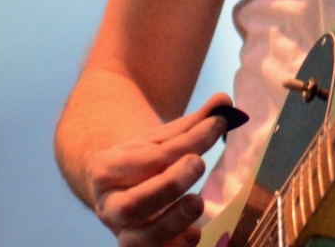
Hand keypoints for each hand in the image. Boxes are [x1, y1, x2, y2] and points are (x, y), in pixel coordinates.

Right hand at [87, 95, 232, 246]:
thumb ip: (193, 123)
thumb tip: (224, 102)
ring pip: (138, 238)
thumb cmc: (141, 161)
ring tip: (198, 203)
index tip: (218, 125)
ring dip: (172, 222)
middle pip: (134, 204)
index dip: (189, 142)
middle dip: (169, 186)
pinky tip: (195, 234)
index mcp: (109, 169)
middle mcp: (110, 205)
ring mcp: (123, 232)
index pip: (152, 158)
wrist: (113, 188)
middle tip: (198, 164)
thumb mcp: (159, 139)